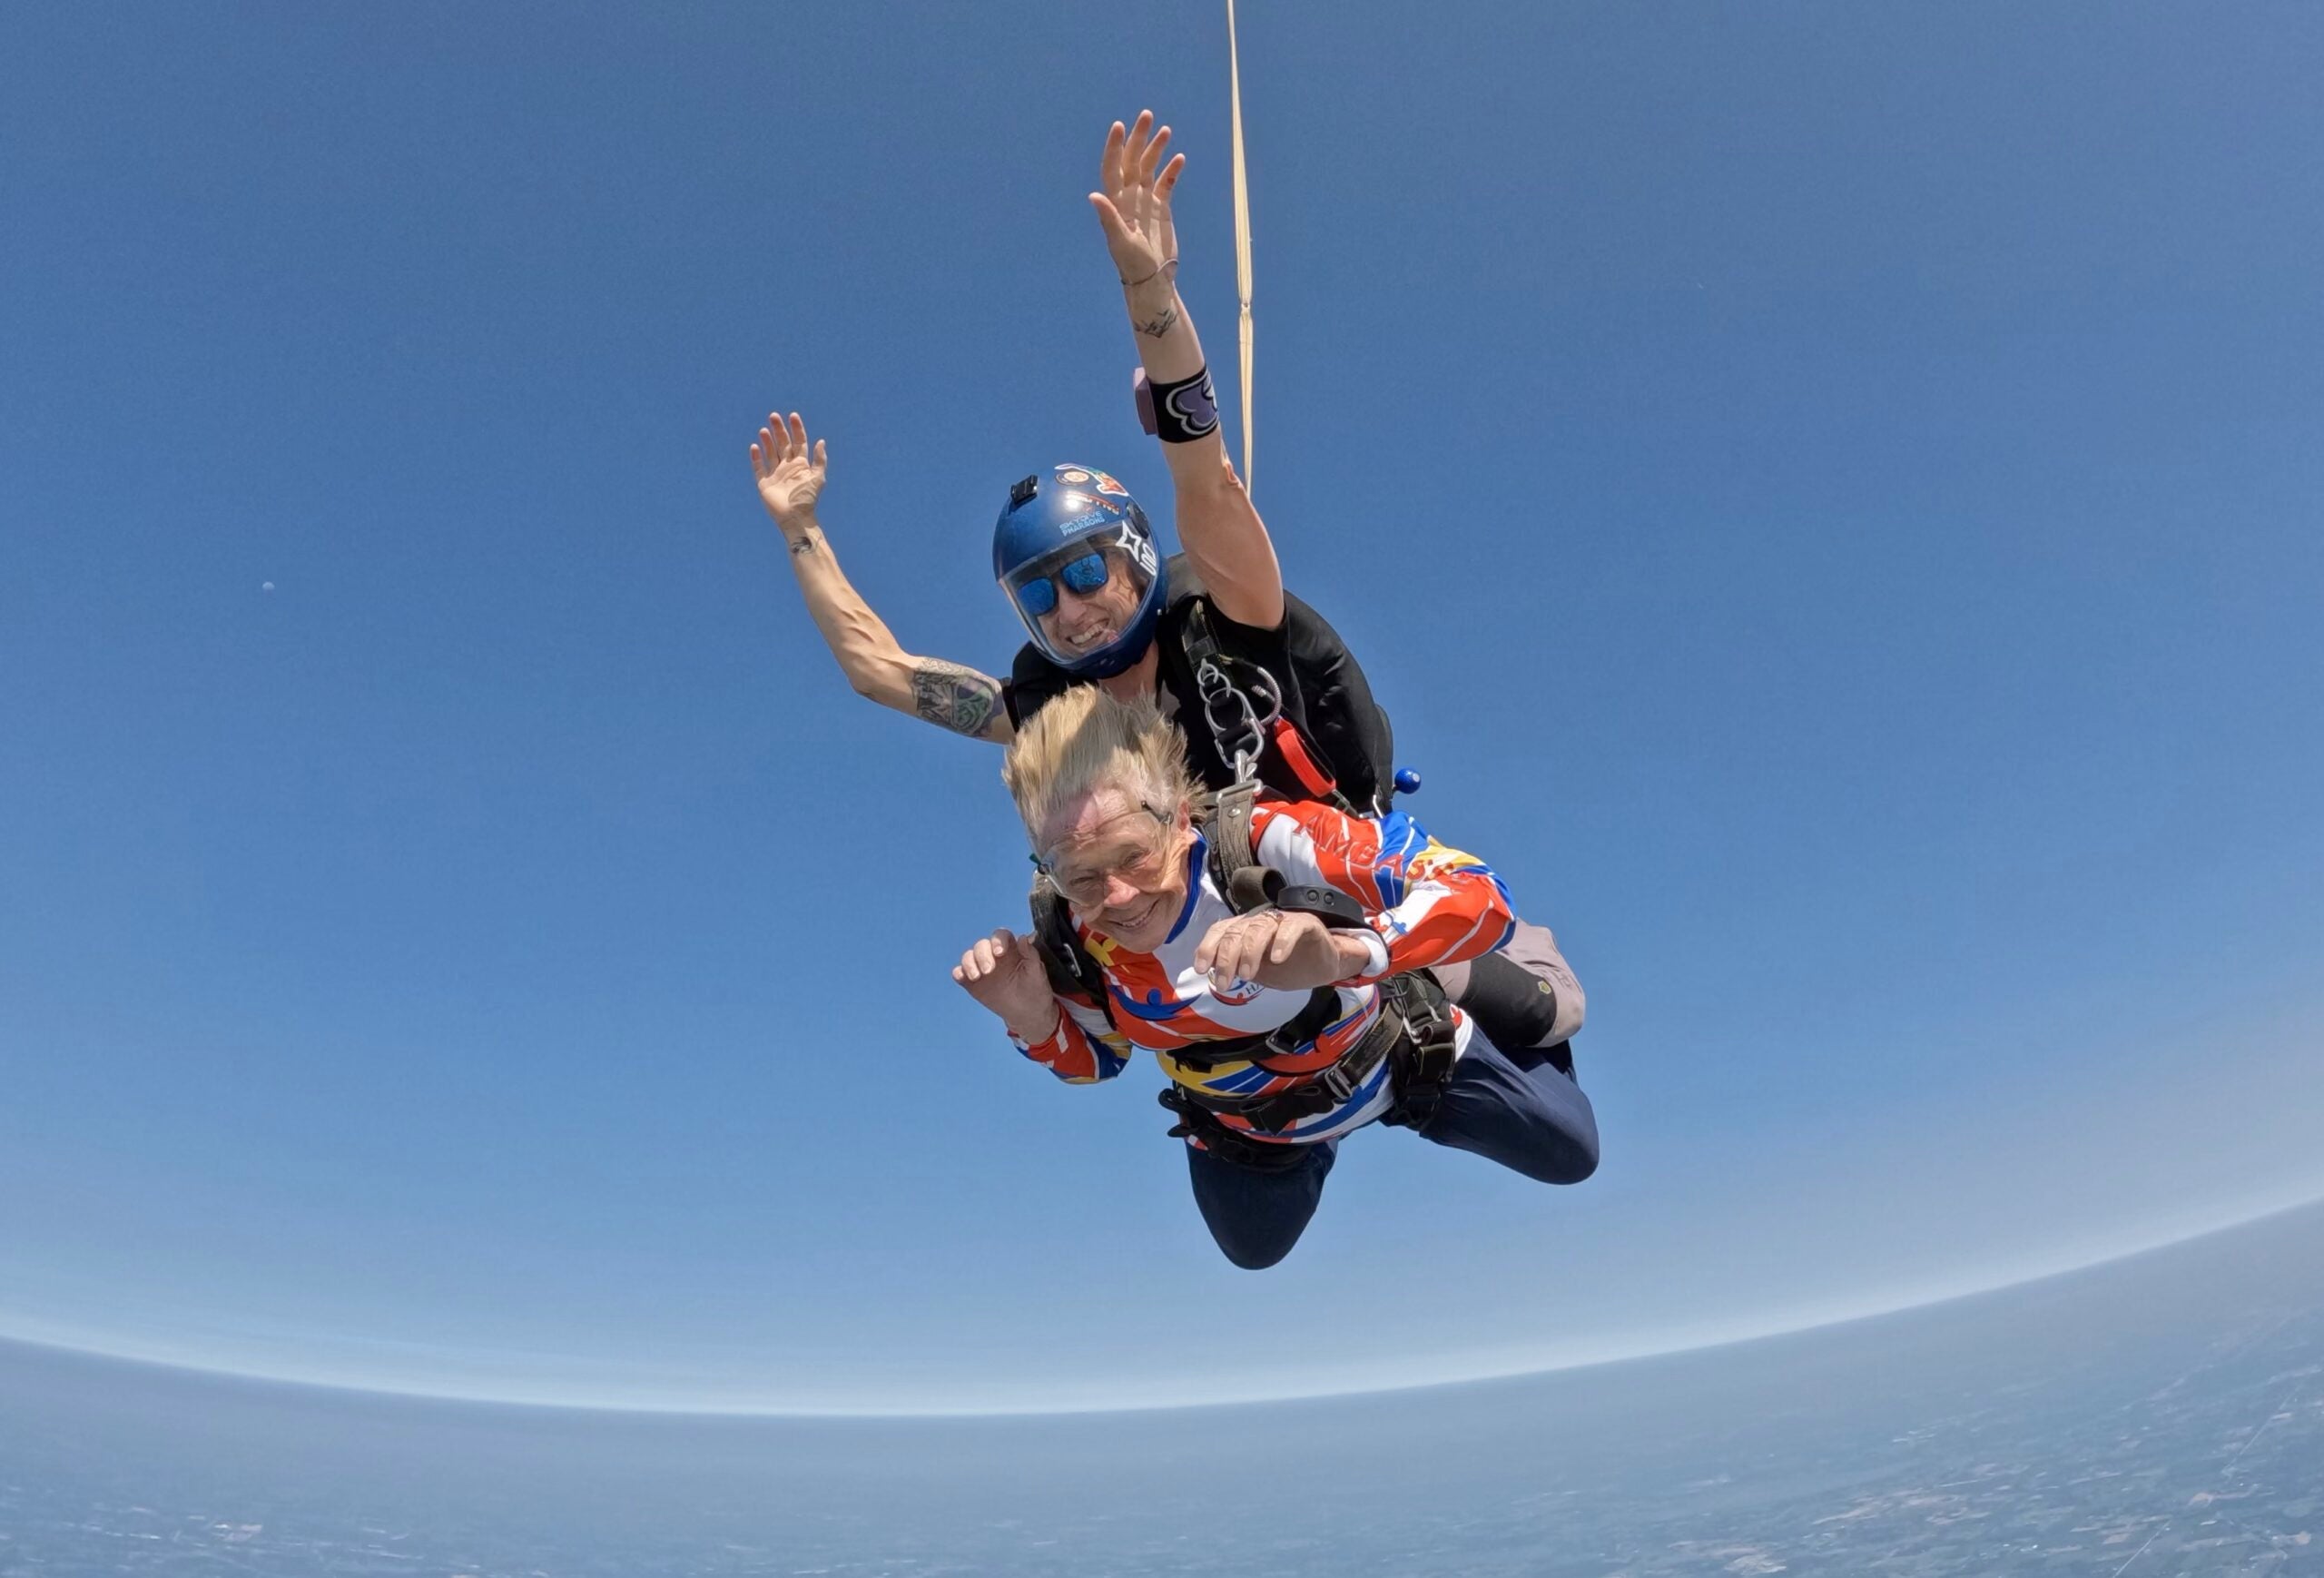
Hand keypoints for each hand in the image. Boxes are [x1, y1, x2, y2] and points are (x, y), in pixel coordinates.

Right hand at [750, 410, 827, 538]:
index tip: (792, 416)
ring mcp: (775, 474)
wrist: (795, 516)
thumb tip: (821, 441)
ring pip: (770, 453)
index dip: (796, 429)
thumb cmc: (807, 498)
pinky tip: (755, 446)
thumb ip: (819, 459)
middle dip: (779, 430)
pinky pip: (759, 468)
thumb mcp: (818, 477)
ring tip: (764, 429)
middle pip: (782, 444)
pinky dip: (756, 457)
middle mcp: (787, 467)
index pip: (798, 442)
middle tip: (774, 416)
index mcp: (801, 464)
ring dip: (767, 441)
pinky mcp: (764, 483)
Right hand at [952, 928, 1058, 1040]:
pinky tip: (961, 977)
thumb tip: (1023, 937)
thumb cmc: (1035, 989)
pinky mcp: (972, 983)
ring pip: (969, 957)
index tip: (999, 952)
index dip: (998, 940)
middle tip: (988, 970)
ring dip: (969, 963)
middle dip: (982, 955)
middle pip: (982, 945)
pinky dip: (958, 973)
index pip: (1001, 936)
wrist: (1028, 1013)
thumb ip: (1030, 954)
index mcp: (1010, 949)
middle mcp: (993, 955)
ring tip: (976, 976)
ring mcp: (982, 968)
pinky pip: (961, 973)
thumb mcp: (1036, 972)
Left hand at [1089, 110, 1184, 294]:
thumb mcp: (1120, 241)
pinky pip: (1166, 183)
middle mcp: (1129, 196)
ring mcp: (1145, 200)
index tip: (1119, 126)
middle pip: (1131, 160)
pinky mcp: (1161, 208)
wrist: (1152, 278)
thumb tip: (1094, 195)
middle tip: (1146, 115)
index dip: (1115, 146)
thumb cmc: (1132, 263)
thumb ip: (1108, 217)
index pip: (1113, 167)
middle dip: (1138, 137)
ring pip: (1149, 167)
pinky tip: (1179, 158)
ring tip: (1166, 130)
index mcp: (1116, 201)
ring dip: (1156, 148)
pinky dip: (1172, 170)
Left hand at [1193, 910, 1368, 993]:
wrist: (1323, 966)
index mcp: (1246, 930)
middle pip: (1237, 931)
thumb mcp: (1257, 972)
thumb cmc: (1288, 967)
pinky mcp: (1306, 923)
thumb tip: (1210, 971)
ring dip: (1250, 952)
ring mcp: (1283, 920)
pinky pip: (1291, 927)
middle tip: (1224, 983)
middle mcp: (1261, 921)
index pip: (1221, 931)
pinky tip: (1277, 959)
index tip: (1201, 969)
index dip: (1208, 947)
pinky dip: (1282, 942)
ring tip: (1247, 974)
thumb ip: (1235, 967)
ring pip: (1260, 927)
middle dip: (1226, 958)